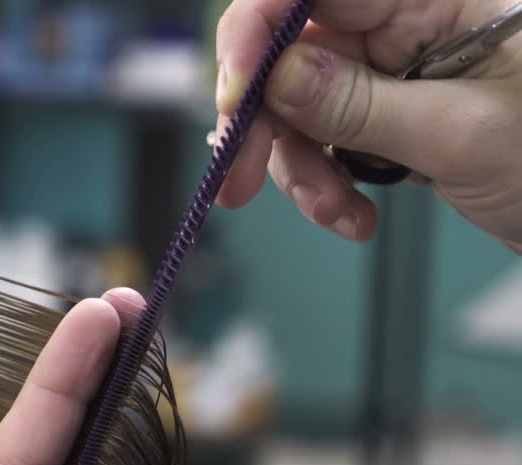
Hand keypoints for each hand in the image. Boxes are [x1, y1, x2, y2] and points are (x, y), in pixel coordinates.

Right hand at [215, 0, 521, 251]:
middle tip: (239, 178)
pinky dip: (325, 182)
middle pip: (291, 48)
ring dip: (298, 168)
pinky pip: (324, 138)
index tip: (235, 97)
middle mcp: (409, 17)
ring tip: (335, 212)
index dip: (256, 32)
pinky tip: (353, 215)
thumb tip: (272, 79)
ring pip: (297, 104)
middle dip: (261, 118)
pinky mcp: (389, 110)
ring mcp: (397, 66)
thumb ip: (358, 105)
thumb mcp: (460, 134)